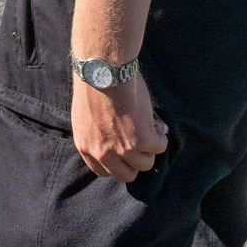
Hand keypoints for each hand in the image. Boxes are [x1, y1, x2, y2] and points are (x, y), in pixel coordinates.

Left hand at [72, 65, 169, 184]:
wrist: (104, 71)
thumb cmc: (95, 84)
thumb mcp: (86, 116)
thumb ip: (97, 132)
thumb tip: (114, 136)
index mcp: (86, 146)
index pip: (103, 171)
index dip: (117, 163)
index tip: (125, 153)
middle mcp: (103, 153)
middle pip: (126, 175)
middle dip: (135, 161)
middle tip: (141, 144)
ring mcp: (123, 150)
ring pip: (146, 164)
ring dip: (150, 148)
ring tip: (149, 129)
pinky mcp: (142, 141)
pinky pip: (160, 148)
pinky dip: (161, 136)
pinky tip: (155, 122)